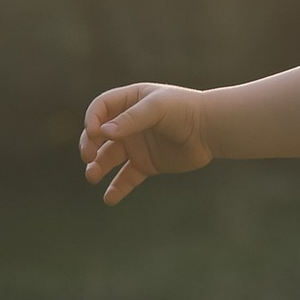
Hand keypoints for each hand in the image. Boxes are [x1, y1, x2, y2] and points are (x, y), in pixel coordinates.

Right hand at [81, 81, 211, 203]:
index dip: (93, 120)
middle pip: (99, 135)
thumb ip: (131, 119)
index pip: (100, 109)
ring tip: (92, 176)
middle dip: (89, 145)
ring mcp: (137, 145)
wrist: (211, 130)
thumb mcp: (157, 108)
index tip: (95, 133)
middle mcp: (129, 124)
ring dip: (97, 167)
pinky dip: (117, 188)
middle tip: (88, 157)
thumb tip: (103, 132)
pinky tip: (109, 198)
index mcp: (129, 101)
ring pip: (109, 158)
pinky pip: (127, 177)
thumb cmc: (185, 110)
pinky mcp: (147, 164)